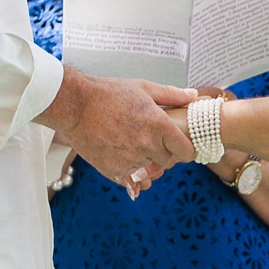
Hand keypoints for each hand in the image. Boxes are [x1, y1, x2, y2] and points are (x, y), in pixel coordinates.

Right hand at [39, 69, 197, 195]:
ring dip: (145, 161)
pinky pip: (132, 179)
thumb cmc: (108, 93)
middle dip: (163, 153)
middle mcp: (147, 146)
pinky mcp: (114, 171)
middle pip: (167, 162)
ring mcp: (131, 160)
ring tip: (131, 143)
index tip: (179, 146)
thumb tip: (193, 95)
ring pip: (149, 171)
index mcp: (159, 126)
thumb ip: (172, 95)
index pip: (186, 152)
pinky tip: (121, 153)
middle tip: (150, 139)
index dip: (184, 149)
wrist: (75, 105)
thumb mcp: (143, 88)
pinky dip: (130, 170)